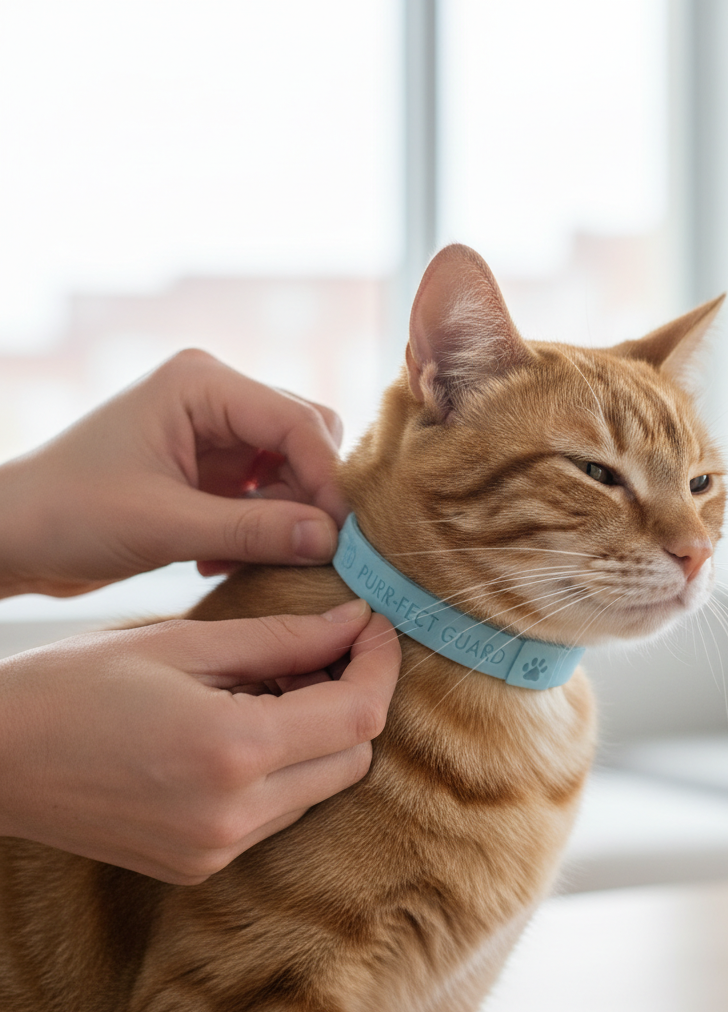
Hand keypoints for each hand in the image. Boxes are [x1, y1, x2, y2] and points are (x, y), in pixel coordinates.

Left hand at [0, 349, 346, 598]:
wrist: (12, 537)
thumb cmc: (68, 515)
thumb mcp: (165, 525)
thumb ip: (254, 530)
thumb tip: (332, 540)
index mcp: (202, 383)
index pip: (297, 421)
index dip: (326, 478)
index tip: (340, 537)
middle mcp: (216, 396)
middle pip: (306, 435)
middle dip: (311, 494)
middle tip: (307, 549)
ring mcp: (216, 430)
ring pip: (294, 466)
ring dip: (286, 515)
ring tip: (245, 557)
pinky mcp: (212, 465)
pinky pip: (268, 490)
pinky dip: (263, 525)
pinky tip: (222, 557)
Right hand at [0, 600, 399, 883]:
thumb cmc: (78, 685)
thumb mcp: (186, 645)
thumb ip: (284, 638)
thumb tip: (354, 622)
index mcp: (233, 753)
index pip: (360, 715)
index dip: (380, 663)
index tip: (375, 624)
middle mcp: (234, 817)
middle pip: (353, 756)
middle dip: (354, 696)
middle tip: (321, 648)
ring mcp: (217, 850)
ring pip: (321, 787)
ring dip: (321, 732)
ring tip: (273, 682)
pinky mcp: (200, 864)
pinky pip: (280, 813)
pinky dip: (287, 766)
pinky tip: (248, 724)